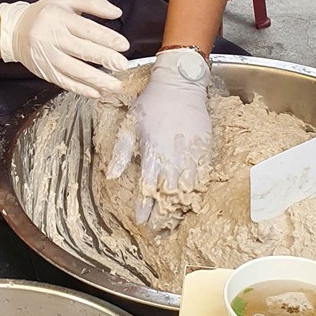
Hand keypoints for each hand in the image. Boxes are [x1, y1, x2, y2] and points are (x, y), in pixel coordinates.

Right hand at [0, 0, 129, 97]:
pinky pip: (65, 83)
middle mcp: (52, 38)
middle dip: (104, 59)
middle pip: (82, 51)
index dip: (106, 38)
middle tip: (122, 65)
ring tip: (115, 85)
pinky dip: (81, 89)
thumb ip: (93, 3)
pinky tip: (96, 92)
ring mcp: (48, 57)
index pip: (86, 29)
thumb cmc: (46, 13)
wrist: (16, 31)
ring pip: (74, 71)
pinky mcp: (46, 72)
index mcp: (59, 17)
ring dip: (97, 79)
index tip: (123, 45)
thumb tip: (116, 13)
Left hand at [107, 49, 211, 226]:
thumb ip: (122, 153)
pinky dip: (197, 191)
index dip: (144, 208)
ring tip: (174, 222)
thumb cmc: (151, 104)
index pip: (147, 189)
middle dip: (163, 214)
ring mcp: (191, 154)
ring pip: (187, 189)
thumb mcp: (129, 126)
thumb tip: (111, 175)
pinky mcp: (204, 149)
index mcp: (153, 153)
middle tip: (158, 230)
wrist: (181, 85)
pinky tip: (192, 201)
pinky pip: (202, 176)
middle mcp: (173, 158)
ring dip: (180, 207)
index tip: (141, 221)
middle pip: (168, 195)